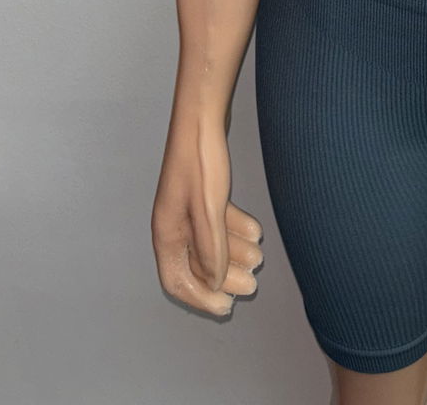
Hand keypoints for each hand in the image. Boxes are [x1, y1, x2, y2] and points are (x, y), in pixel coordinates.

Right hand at [152, 112, 264, 315]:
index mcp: (166, 232)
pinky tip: (256, 233)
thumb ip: (211, 250)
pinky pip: (218, 222)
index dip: (201, 297)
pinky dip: (236, 230)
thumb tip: (214, 283)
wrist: (203, 118)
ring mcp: (188, 207)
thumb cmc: (201, 162)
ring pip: (211, 243)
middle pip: (196, 264)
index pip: (177, 280)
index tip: (227, 307)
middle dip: (225, 279)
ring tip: (260, 258)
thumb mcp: (209, 211)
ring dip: (234, 254)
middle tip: (252, 285)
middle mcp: (174, 223)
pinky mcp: (204, 193)